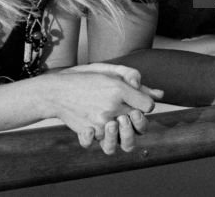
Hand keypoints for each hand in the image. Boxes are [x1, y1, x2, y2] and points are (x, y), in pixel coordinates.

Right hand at [45, 63, 161, 153]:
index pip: (147, 106)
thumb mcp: (108, 70)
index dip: (144, 104)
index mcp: (119, 88)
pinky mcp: (89, 132)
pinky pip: (102, 144)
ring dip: (125, 135)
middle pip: (141, 125)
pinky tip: (95, 131)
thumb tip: (160, 94)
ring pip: (124, 140)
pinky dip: (100, 140)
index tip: (134, 101)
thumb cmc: (84, 78)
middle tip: (127, 114)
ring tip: (115, 123)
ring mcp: (100, 122)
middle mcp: (112, 106)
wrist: (55, 90)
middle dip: (139, 121)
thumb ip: (134, 79)